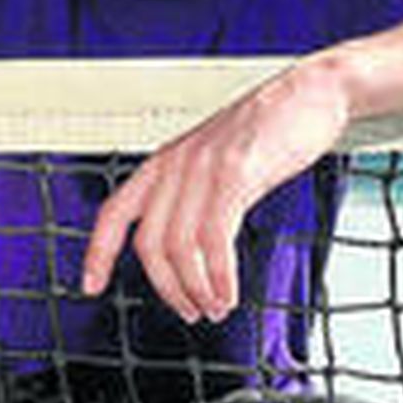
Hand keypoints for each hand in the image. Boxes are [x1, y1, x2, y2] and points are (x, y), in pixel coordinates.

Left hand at [81, 60, 351, 320]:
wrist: (312, 91)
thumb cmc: (269, 131)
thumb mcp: (216, 160)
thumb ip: (195, 193)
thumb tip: (187, 243)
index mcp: (163, 162)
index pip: (113, 213)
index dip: (97, 253)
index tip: (90, 285)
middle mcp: (174, 165)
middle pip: (148, 244)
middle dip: (166, 288)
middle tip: (190, 312)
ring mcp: (202, 168)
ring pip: (179, 247)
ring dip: (196, 289)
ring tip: (214, 308)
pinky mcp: (235, 174)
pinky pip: (214, 239)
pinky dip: (219, 277)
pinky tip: (229, 293)